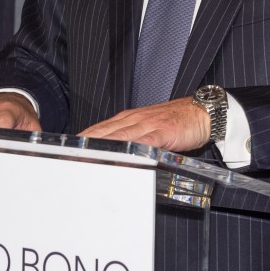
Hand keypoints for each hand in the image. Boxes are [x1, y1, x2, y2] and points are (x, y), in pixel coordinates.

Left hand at [79, 97, 209, 151]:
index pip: (99, 129)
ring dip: (100, 147)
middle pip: (103, 133)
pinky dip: (130, 151)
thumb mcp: (150, 129)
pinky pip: (143, 143)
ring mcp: (147, 125)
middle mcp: (133, 120)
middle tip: (67, 158)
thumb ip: (133, 139)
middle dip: (84, 145)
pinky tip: (120, 159)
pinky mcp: (162, 133)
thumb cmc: (177, 121)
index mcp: (129, 119)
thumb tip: (116, 154)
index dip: (82, 140)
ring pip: (118, 137)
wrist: (203, 111)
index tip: (66, 151)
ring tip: (84, 159)